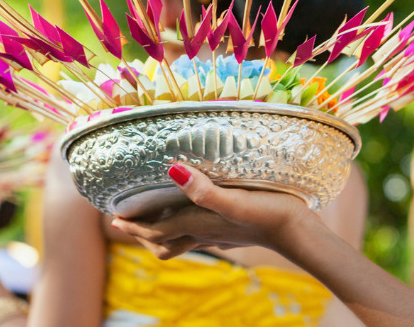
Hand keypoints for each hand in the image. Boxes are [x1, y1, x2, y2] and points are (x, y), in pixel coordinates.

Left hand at [110, 163, 316, 259]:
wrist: (299, 233)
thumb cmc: (269, 213)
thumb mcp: (236, 200)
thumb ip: (204, 190)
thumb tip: (172, 171)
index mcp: (197, 224)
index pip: (155, 232)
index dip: (133, 226)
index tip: (113, 217)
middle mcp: (203, 233)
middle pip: (163, 242)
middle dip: (141, 234)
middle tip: (124, 220)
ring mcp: (218, 235)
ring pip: (180, 240)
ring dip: (161, 233)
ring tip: (150, 218)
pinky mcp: (231, 231)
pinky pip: (200, 234)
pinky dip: (185, 228)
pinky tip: (192, 214)